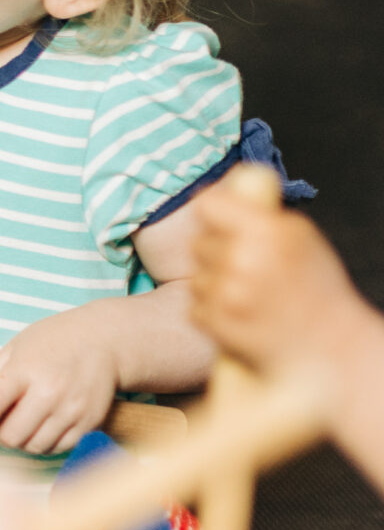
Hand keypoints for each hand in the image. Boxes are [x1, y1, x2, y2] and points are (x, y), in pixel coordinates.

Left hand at [0, 312, 120, 454]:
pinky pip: (59, 448)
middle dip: (0, 434)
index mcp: (24, 370)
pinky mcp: (89, 422)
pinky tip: (42, 428)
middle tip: (1, 423)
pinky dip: (45, 443)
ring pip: (35, 447)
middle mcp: (49, 392)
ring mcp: (71, 409)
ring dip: (23, 441)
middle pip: (12, 435)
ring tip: (22, 425)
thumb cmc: (54, 340)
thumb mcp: (17, 346)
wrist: (104, 340)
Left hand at [193, 174, 373, 388]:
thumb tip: (231, 178)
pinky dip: (214, 312)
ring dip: (216, 284)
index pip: (209, 206)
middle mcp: (245, 259)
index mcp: (269, 231)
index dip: (216, 216)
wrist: (333, 352)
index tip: (227, 227)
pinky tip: (245, 318)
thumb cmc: (317, 290)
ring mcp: (230, 294)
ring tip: (253, 297)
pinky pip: (196, 306)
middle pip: (200, 243)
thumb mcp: (299, 237)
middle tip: (252, 271)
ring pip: (197, 275)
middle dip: (219, 254)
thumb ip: (261, 209)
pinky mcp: (218, 324)